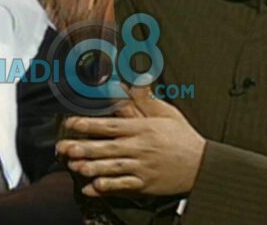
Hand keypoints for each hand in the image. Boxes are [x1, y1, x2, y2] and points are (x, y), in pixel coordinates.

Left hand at [57, 85, 205, 196]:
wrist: (202, 165)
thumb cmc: (183, 137)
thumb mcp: (167, 113)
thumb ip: (146, 99)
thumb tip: (135, 80)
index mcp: (143, 129)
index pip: (111, 126)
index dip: (89, 125)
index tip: (71, 124)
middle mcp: (140, 148)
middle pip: (107, 147)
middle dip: (84, 147)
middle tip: (64, 148)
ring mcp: (142, 168)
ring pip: (112, 168)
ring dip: (92, 167)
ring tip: (74, 166)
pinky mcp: (145, 185)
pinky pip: (123, 187)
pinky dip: (108, 187)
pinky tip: (93, 187)